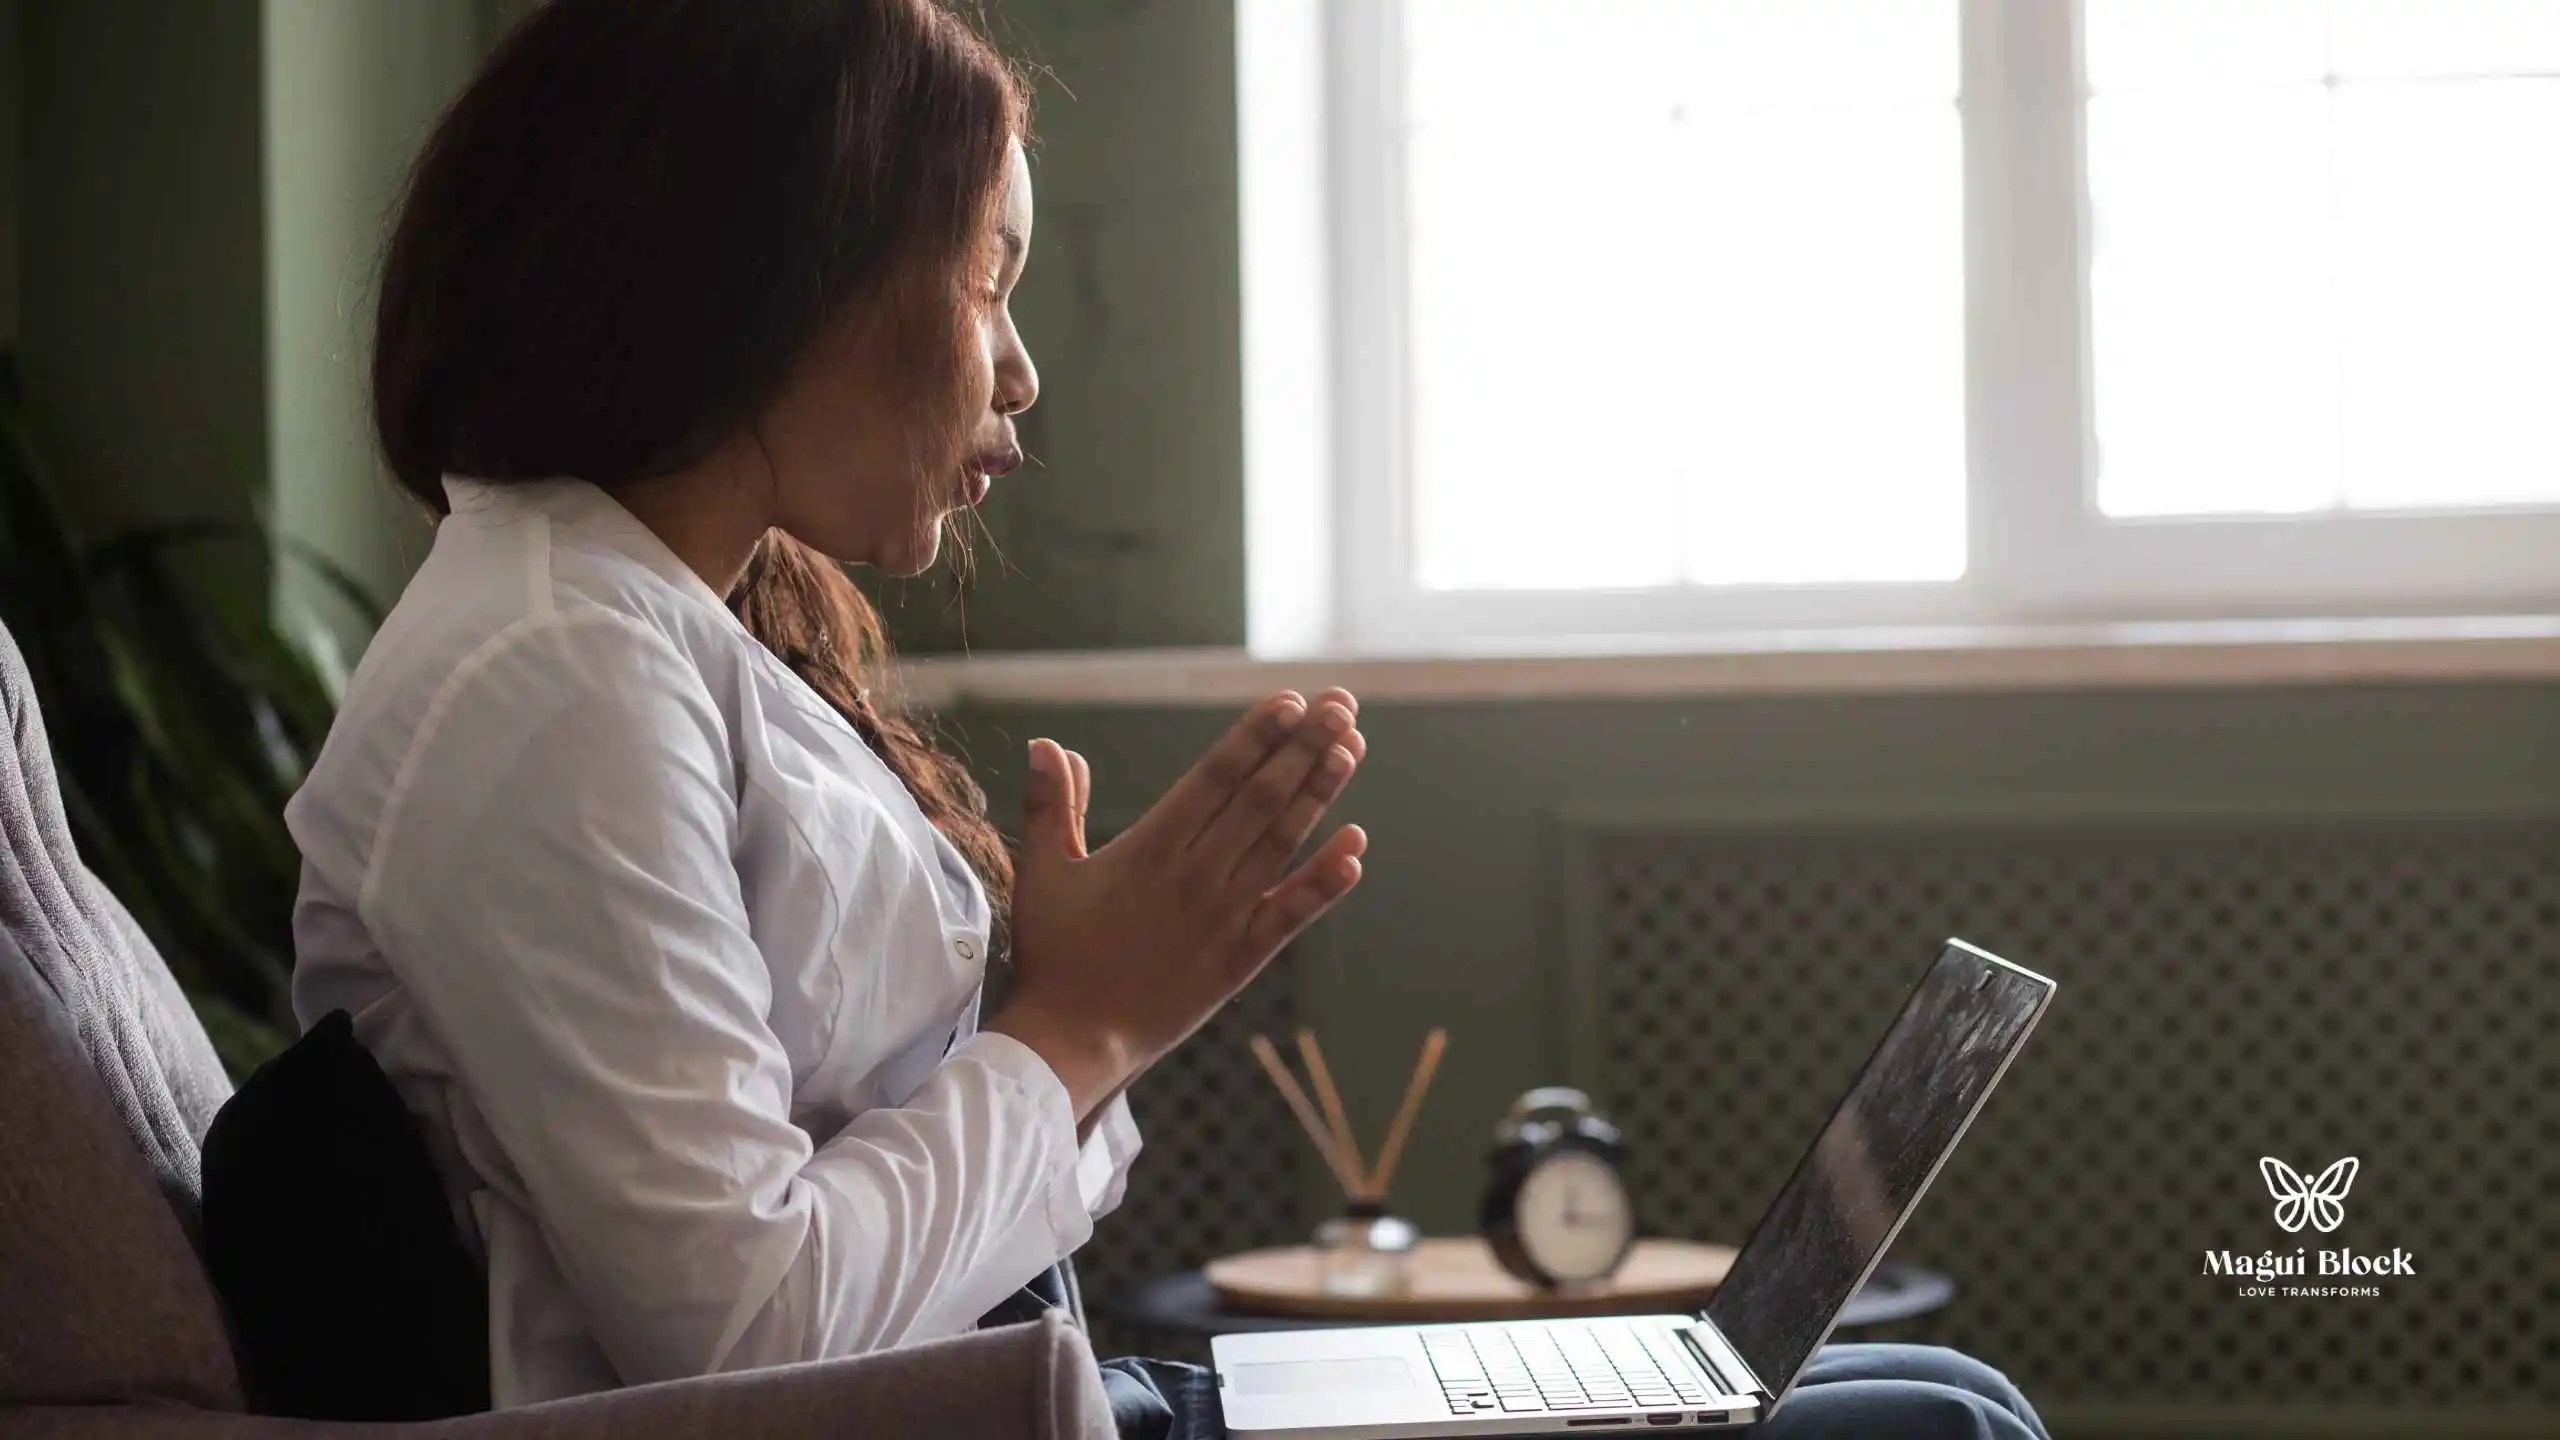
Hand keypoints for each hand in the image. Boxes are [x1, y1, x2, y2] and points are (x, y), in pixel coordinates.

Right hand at [988, 689, 1367, 1119]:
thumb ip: (1051, 805)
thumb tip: (1047, 744)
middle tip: (1340, 704)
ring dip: (1320, 794)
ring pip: (1282, 844)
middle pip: (1261, 798)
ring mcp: (1223, 918)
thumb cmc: (1054, 955)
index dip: (1256, 736)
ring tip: (1353, 748)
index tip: (1289, 701)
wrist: (1073, 1043)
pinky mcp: (1240, 959)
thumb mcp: (1042, 873)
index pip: (1215, 777)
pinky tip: (1357, 847)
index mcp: (1150, 848)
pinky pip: (1292, 914)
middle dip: (1304, 747)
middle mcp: (1195, 876)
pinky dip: (1325, 881)